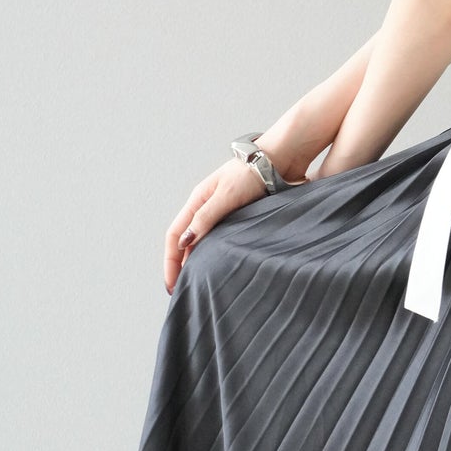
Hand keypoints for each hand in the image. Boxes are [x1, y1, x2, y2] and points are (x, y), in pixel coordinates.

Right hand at [164, 158, 273, 294]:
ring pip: (203, 242)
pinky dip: (216, 254)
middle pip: (186, 242)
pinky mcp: (240, 217)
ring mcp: (223, 213)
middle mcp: (207, 208)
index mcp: (197, 201)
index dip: (170, 261)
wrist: (280, 160)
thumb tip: (184, 243)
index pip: (174, 236)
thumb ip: (206, 218)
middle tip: (184, 290)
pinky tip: (221, 267)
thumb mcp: (226, 196)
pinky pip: (222, 239)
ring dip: (199, 261)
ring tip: (200, 283)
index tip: (172, 284)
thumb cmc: (252, 173)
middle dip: (181, 266)